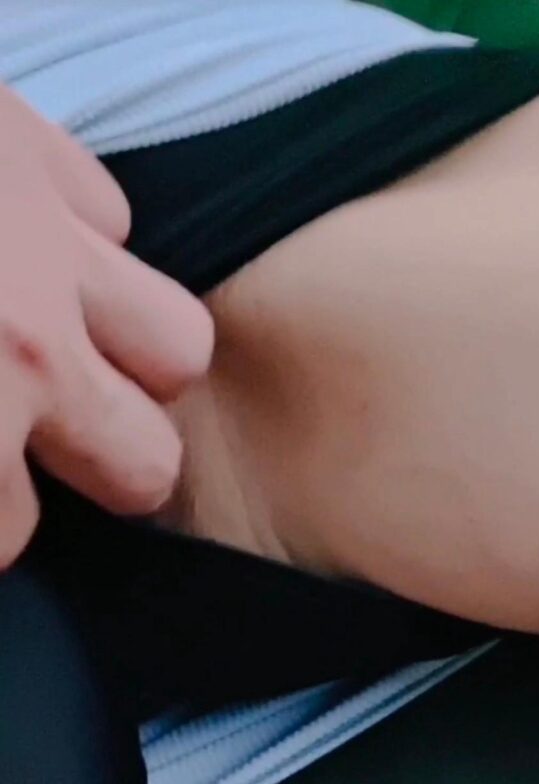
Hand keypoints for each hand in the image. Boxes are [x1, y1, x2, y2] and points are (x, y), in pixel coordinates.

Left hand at [0, 83, 212, 567]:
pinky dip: (86, 242)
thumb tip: (4, 495)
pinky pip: (111, 216)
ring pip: (176, 344)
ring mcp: (40, 240)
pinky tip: (37, 244)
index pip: (11, 535)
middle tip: (49, 456)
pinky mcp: (30, 147)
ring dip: (134, 363)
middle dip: (102, 472)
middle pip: (142, 465)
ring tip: (81, 353)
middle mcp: (23, 347)